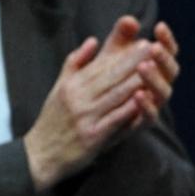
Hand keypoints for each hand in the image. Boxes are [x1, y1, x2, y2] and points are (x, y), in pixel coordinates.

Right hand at [24, 16, 180, 191]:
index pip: (101, 65)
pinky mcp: (91, 136)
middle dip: (134, 61)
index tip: (143, 42)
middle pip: (110, 76)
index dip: (124, 54)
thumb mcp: (59, 87)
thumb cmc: (53, 120)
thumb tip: (92, 40)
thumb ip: (75, 63)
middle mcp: (78, 97)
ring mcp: (85, 116)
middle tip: (154, 48)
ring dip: (136, 81)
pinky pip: (114, 119)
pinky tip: (145, 100)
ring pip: (115, 94)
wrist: (40, 155)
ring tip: (155, 69)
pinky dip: (130, 109)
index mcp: (72, 84)